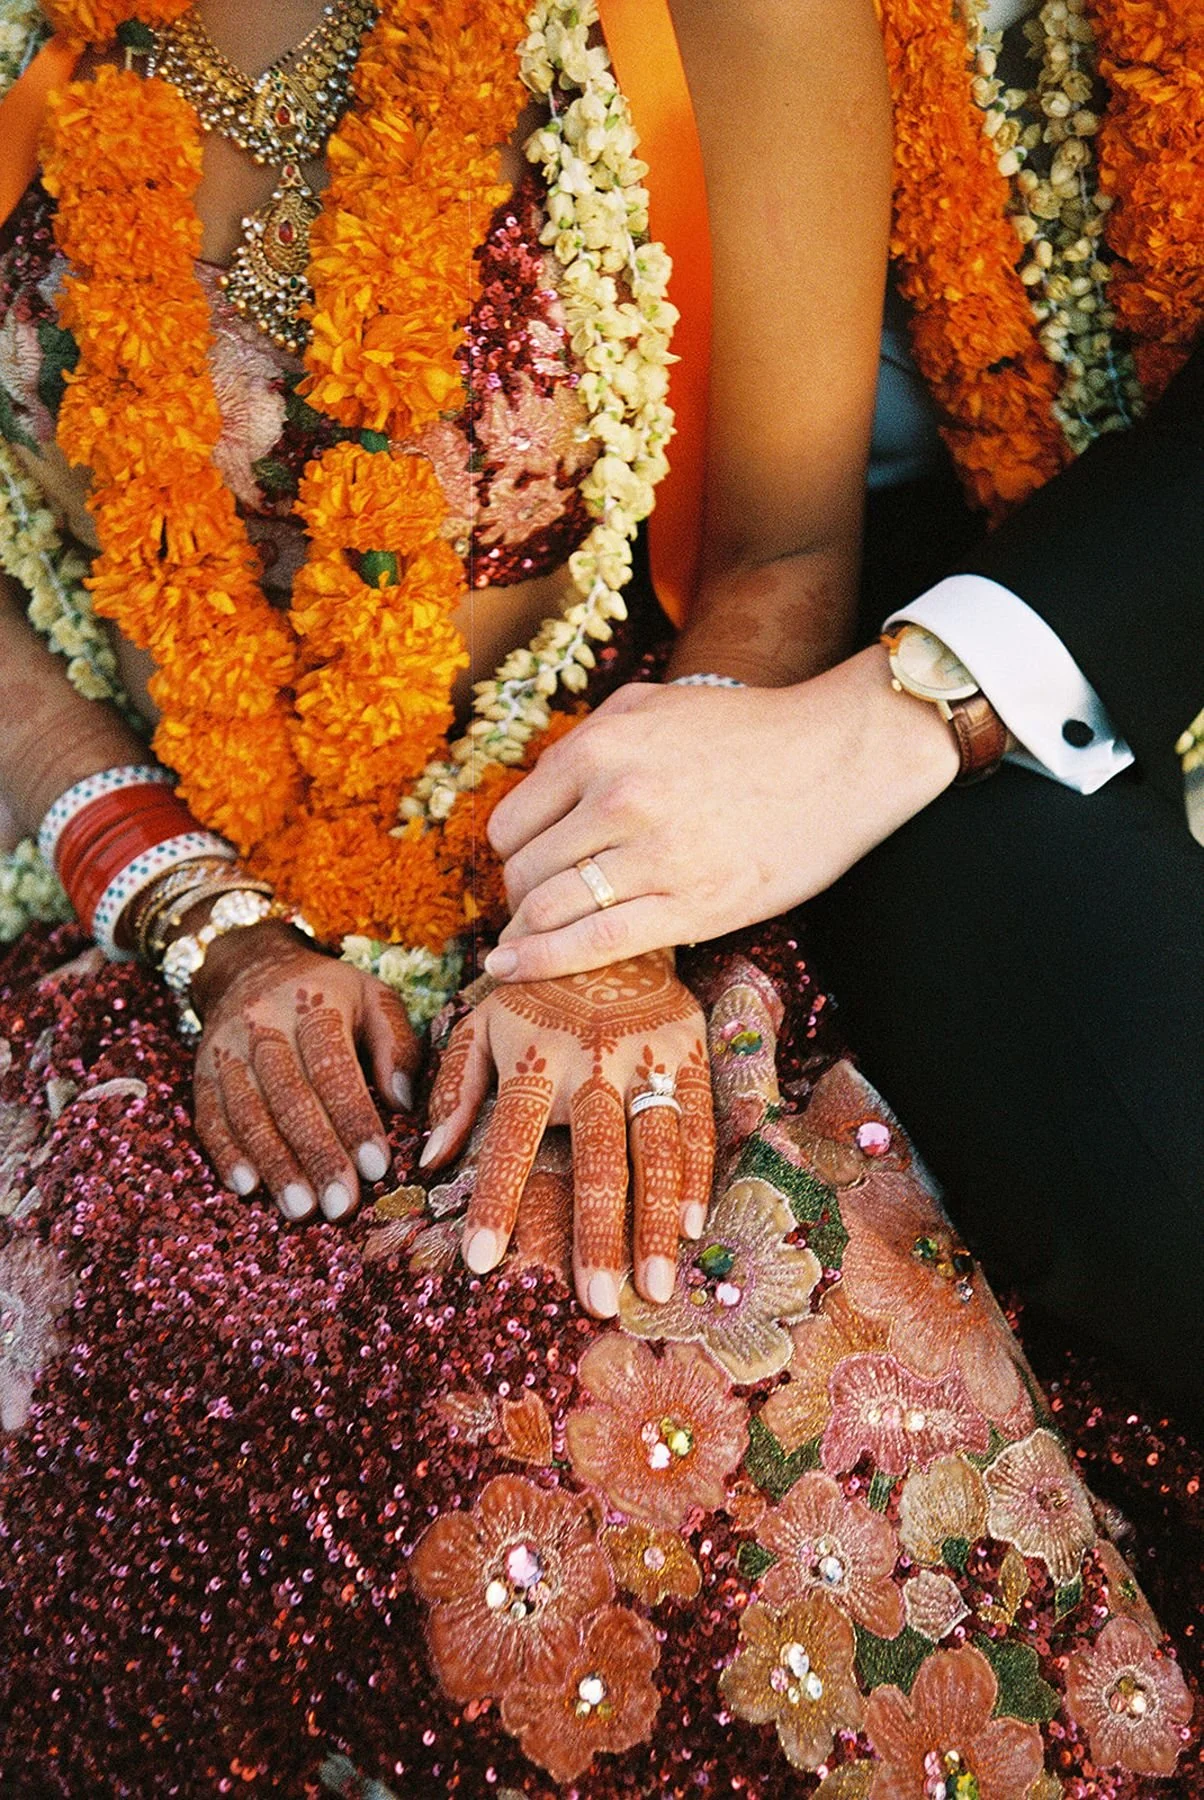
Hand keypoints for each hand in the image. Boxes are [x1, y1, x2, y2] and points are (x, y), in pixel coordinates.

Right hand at [191, 919, 420, 1222]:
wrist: (250, 965)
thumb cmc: (329, 993)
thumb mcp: (374, 999)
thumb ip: (397, 1046)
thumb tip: (404, 1103)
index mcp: (313, 1004)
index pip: (333, 1068)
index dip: (354, 1120)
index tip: (376, 1167)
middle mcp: (263, 1024)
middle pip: (290, 1097)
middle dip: (317, 1156)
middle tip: (343, 1206)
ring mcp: (226, 1050)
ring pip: (249, 1113)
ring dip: (275, 1166)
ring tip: (301, 1210)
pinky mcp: (201, 1073)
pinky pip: (210, 1118)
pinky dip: (227, 1155)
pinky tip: (249, 1188)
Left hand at [418, 951, 714, 1316]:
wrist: (606, 922)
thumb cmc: (535, 990)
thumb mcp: (481, 1023)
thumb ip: (456, 1089)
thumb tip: (431, 1160)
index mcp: (535, 1058)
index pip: (509, 1140)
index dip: (495, 1202)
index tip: (480, 1263)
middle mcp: (593, 1061)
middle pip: (597, 1158)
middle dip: (599, 1235)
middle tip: (600, 1302)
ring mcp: (648, 1058)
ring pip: (656, 1149)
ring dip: (656, 1221)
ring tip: (656, 1285)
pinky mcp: (690, 1053)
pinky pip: (699, 1123)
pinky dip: (697, 1177)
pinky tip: (692, 1230)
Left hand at [483, 647, 961, 980]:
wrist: (838, 757)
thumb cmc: (746, 730)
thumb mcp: (651, 705)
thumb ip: (586, 740)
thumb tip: (535, 792)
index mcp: (600, 749)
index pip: (511, 824)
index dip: (511, 853)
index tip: (526, 866)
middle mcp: (617, 801)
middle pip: (524, 873)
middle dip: (519, 899)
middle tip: (533, 910)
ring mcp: (654, 857)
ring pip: (550, 912)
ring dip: (527, 936)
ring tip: (519, 949)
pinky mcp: (692, 905)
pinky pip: (595, 944)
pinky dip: (543, 963)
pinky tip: (512, 971)